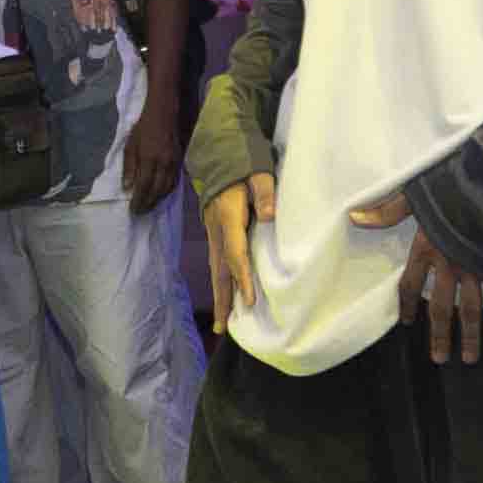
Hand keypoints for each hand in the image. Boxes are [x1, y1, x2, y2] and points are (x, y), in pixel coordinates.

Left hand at [114, 96, 183, 215]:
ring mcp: (174, 162)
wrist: (163, 113)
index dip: (139, 200)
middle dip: (148, 204)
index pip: (144, 186)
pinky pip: (174, 181)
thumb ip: (129, 167)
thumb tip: (127, 188)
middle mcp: (164, 163)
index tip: (132, 210)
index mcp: (149, 159)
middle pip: (157, 191)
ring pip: (167, 188)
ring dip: (158, 200)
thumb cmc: (143, 128)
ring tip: (148, 207)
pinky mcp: (179, 160)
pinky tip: (160, 195)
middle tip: (139, 213)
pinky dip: (167, 192)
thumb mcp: (130, 145)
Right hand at [198, 167, 272, 316]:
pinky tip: (226, 297)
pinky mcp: (215, 234)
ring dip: (219, 296)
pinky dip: (221, 283)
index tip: (250, 301)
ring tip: (222, 322)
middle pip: (219, 270)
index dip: (242, 277)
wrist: (219, 155)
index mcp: (228, 217)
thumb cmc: (243, 166)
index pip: (235, 252)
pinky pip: (218, 263)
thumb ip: (264, 192)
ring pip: (216, 269)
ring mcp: (213, 233)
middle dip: (222, 299)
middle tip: (223, 327)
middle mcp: (216, 230)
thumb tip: (269, 216)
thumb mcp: (257, 173)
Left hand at [350, 195, 482, 360]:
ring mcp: (474, 269)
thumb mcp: (415, 194)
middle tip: (438, 359)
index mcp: (426, 250)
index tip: (406, 322)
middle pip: (440, 308)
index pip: (410, 286)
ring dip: (469, 336)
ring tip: (467, 359)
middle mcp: (448, 265)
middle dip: (439, 335)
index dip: (407, 305)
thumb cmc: (452, 188)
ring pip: (470, 310)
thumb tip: (355, 217)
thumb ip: (387, 210)